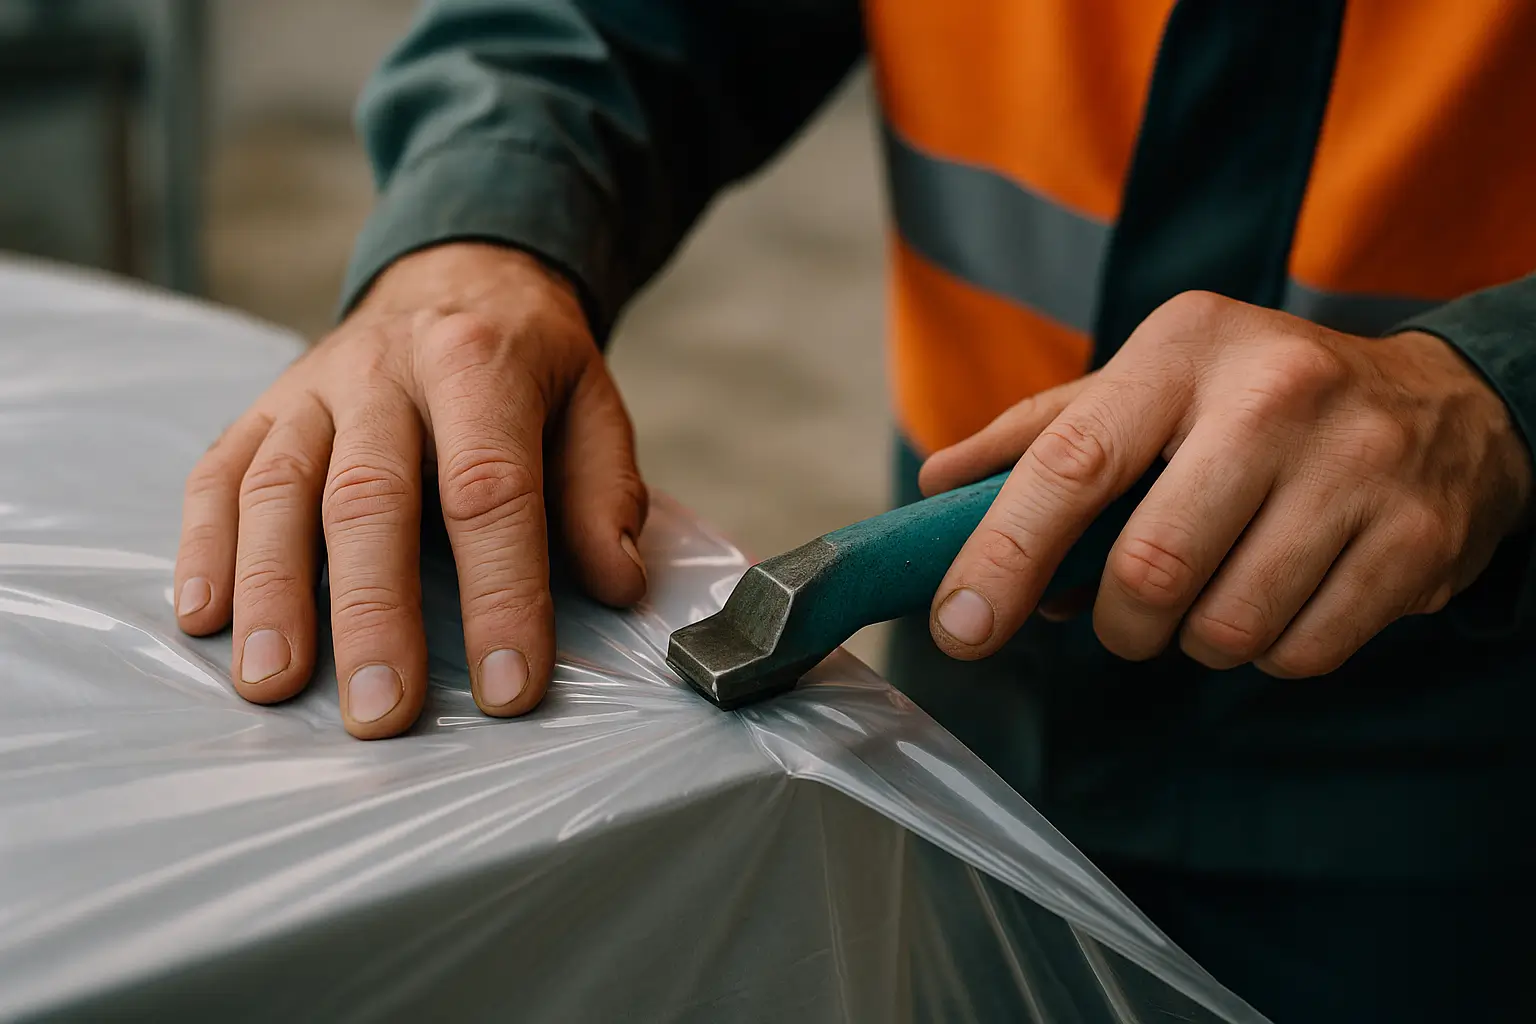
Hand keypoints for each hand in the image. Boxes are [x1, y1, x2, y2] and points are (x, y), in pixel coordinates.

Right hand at [175, 243, 647, 737]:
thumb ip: (604, 493)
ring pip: (278, 488)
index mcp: (478, 364)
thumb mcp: (592, 406)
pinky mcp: (262, 409)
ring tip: (274, 683)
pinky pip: (218, 474)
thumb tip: (616, 583)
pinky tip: (205, 619)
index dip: (501, 593)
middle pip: (369, 497)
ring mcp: (310, 388)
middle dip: (373, 613)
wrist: (456, 281)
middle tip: (381, 710)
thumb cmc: (527, 366)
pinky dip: (207, 547)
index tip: (509, 686)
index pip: (489, 491)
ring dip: (272, 592)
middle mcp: (383, 371)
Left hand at [922, 291, 1532, 675]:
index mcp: (1184, 349)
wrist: (1446, 406)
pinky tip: (1285, 598)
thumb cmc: (1254, 405)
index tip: (960, 628)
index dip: (1002, 556)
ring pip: (1227, 627)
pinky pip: (1302, 653)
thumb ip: (1039, 437)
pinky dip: (1271, 654)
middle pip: (1148, 569)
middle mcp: (1276, 394)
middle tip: (1129, 615)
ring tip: (1218, 591)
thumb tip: (937, 488)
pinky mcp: (1418, 537)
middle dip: (1119, 623)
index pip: (1072, 464)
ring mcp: (1358, 465)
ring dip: (1197, 641)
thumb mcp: (1150, 387)